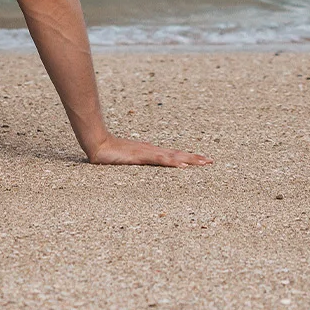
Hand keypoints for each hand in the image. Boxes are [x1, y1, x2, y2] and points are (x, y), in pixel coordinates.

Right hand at [86, 134, 211, 167]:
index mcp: (151, 152)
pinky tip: (181, 165)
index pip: (174, 155)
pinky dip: (172, 162)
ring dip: (188, 159)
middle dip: (195, 158)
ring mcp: (147, 152)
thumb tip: (147, 162)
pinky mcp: (140, 156)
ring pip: (173, 156)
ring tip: (203, 163)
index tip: (203, 160)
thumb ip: (139, 160)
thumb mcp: (129, 159)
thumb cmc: (111, 153)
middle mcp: (152, 151)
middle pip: (177, 154)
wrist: (98, 144)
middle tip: (211, 161)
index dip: (189, 157)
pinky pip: (159, 159)